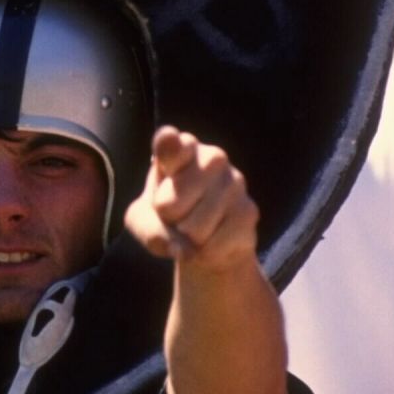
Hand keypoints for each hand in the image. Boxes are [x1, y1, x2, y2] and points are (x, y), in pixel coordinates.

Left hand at [124, 127, 260, 272]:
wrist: (205, 239)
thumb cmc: (169, 217)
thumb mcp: (144, 221)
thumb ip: (151, 231)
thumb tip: (186, 250)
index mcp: (181, 149)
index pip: (171, 144)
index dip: (169, 144)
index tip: (168, 140)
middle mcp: (211, 157)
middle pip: (168, 205)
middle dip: (167, 221)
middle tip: (178, 214)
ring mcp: (235, 181)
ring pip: (193, 230)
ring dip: (188, 239)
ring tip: (196, 226)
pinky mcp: (249, 210)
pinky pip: (213, 246)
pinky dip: (206, 253)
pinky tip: (214, 239)